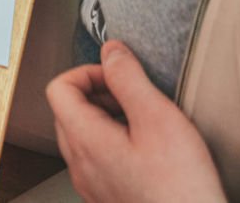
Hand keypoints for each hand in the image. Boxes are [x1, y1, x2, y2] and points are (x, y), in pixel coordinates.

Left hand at [46, 41, 227, 202]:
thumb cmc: (180, 189)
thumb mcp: (158, 118)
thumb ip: (129, 79)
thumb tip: (111, 52)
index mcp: (85, 140)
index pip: (58, 88)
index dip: (86, 72)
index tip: (116, 74)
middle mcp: (81, 165)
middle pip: (67, 111)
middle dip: (97, 93)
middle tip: (133, 95)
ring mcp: (92, 185)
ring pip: (83, 137)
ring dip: (107, 118)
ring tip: (145, 121)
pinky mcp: (108, 198)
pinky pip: (98, 160)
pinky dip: (115, 143)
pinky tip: (149, 150)